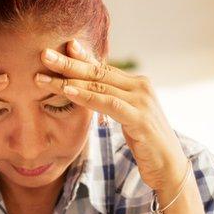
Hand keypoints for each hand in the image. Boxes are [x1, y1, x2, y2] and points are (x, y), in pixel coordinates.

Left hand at [34, 39, 187, 194]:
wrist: (169, 167)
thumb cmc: (146, 143)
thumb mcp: (127, 117)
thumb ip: (113, 101)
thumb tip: (92, 92)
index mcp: (138, 85)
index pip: (104, 68)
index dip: (82, 57)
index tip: (61, 46)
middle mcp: (141, 87)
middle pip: (98, 72)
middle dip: (69, 62)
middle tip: (44, 53)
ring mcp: (142, 101)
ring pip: (99, 86)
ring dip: (69, 80)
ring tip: (44, 76)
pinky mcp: (140, 118)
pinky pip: (108, 104)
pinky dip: (86, 97)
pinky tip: (68, 92)